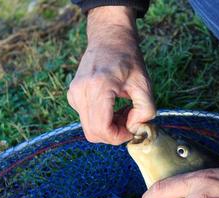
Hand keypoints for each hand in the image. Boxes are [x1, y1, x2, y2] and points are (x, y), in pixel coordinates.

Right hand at [67, 6, 154, 144]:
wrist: (109, 39)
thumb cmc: (128, 59)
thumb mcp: (144, 84)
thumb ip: (145, 110)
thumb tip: (134, 128)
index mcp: (99, 88)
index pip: (102, 129)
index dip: (119, 137)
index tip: (132, 130)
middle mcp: (81, 92)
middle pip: (93, 133)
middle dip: (114, 134)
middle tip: (129, 121)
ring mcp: (74, 94)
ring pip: (89, 128)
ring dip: (108, 128)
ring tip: (123, 112)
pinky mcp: (73, 96)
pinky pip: (86, 119)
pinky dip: (101, 120)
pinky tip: (113, 107)